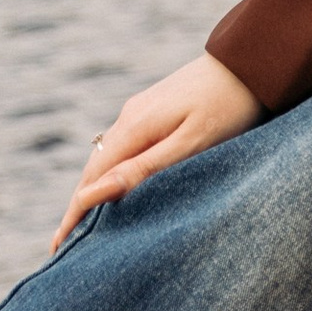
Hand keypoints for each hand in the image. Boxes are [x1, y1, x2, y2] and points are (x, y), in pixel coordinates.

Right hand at [53, 53, 264, 251]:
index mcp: (135, 127)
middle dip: (78, 205)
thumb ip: (144, 169)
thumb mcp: (190, 144)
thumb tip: (95, 194)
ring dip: (94, 188)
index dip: (74, 214)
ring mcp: (142, 110)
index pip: (92, 179)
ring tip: (86, 224)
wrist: (252, 62)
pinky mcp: (156, 109)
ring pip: (108, 156)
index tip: (59, 247)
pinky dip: (113, 171)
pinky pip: (124, 146)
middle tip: (65, 246)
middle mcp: (130, 117)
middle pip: (94, 168)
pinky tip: (118, 186)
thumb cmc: (229, 106)